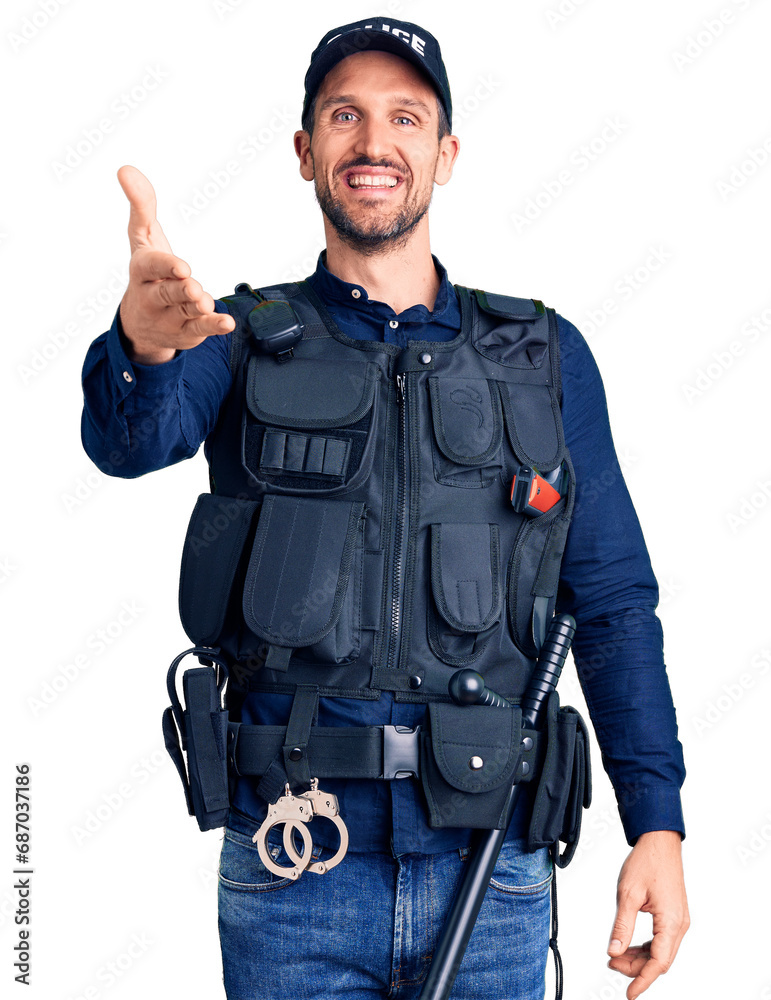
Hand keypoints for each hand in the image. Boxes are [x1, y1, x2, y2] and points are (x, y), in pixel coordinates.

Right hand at [117, 165, 233, 364]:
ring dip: (197, 308)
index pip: (151, 267)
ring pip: (185, 311)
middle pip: (167, 293)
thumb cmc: (147, 272)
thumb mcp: (142, 238)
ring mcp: (170, 316)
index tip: (181, 267)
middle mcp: (153, 296)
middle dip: (180, 290)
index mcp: (142, 271)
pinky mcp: (187, 331)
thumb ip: (141, 206)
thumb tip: (126, 169)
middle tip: (193, 288)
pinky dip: (213, 326)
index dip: (166, 267)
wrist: (140, 324)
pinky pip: (200, 329)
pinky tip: (226, 323)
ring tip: (206, 302)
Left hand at [607, 830, 689, 998]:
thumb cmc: (647, 862)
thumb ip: (622, 925)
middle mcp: (679, 924)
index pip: (658, 962)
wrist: (659, 842)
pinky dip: (645, 947)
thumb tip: (614, 951)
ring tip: (616, 956)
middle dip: (635, 968)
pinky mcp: (673, 915)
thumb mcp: (628, 894)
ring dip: (639, 958)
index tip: (630, 994)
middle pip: (660, 960)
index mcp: (671, 921)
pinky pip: (661, 940)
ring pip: (661, 952)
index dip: (643, 980)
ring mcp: (678, 920)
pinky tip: (629, 946)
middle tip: (611, 963)